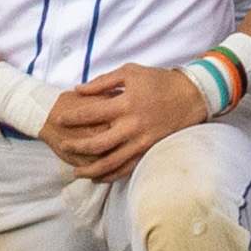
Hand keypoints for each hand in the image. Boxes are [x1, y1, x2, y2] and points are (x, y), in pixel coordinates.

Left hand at [42, 68, 191, 179]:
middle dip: (76, 147)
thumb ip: (103, 82)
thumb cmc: (158, 81)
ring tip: (76, 173)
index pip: (91, 113)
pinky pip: (127, 168)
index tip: (58, 120)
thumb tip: (79, 90)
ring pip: (111, 163)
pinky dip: (111, 175)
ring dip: (91, 170)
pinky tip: (99, 177)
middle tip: (63, 146)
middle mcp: (132, 126)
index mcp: (126, 104)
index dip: (72, 118)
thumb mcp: (131, 72)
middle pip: (97, 144)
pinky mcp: (149, 151)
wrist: (191, 96)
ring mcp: (141, 141)